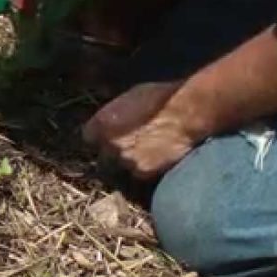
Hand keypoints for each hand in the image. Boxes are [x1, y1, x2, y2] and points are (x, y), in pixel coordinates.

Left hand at [82, 81, 198, 179]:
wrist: (187, 113)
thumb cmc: (162, 99)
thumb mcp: (129, 99)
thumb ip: (115, 115)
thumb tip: (111, 122)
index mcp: (101, 124)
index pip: (89, 139)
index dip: (100, 140)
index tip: (108, 141)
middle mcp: (108, 144)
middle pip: (102, 159)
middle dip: (111, 158)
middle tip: (127, 155)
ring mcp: (124, 160)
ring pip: (118, 172)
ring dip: (126, 169)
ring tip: (141, 161)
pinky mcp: (142, 172)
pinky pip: (137, 176)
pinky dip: (143, 173)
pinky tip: (153, 165)